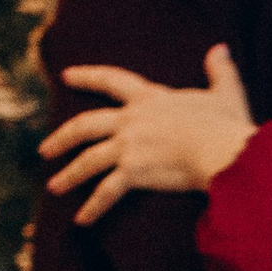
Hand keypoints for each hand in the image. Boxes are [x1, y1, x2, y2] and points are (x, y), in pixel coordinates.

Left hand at [42, 44, 256, 221]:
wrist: (223, 149)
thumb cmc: (226, 124)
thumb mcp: (225, 92)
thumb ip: (219, 70)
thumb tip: (220, 49)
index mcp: (150, 99)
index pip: (112, 81)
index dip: (88, 77)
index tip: (67, 76)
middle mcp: (132, 120)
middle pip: (86, 125)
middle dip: (62, 137)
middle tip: (45, 149)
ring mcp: (129, 145)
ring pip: (88, 160)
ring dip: (69, 175)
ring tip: (53, 187)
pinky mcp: (133, 171)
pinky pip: (107, 192)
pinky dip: (93, 207)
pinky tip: (82, 220)